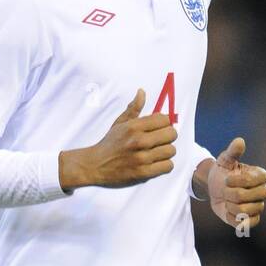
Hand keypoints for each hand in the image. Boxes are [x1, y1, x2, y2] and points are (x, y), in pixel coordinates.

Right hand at [58, 89, 177, 189]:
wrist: (94, 166)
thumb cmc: (109, 144)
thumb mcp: (119, 123)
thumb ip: (133, 109)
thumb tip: (142, 92)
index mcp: (133, 126)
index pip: (164, 119)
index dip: (165, 123)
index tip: (160, 128)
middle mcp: (139, 141)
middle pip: (171, 134)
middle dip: (168, 136)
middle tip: (161, 140)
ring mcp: (142, 158)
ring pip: (171, 151)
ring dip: (167, 152)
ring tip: (158, 153)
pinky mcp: (143, 173)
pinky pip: (168, 166)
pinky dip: (165, 165)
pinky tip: (157, 163)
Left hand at [206, 137, 265, 231]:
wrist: (215, 188)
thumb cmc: (223, 171)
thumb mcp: (225, 160)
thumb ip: (233, 152)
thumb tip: (240, 141)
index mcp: (260, 176)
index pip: (255, 180)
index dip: (238, 181)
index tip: (227, 179)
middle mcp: (263, 192)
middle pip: (248, 197)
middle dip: (231, 194)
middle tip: (225, 191)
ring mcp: (258, 207)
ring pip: (244, 211)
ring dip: (229, 206)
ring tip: (227, 200)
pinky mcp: (251, 220)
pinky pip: (244, 224)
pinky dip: (231, 218)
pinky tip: (228, 211)